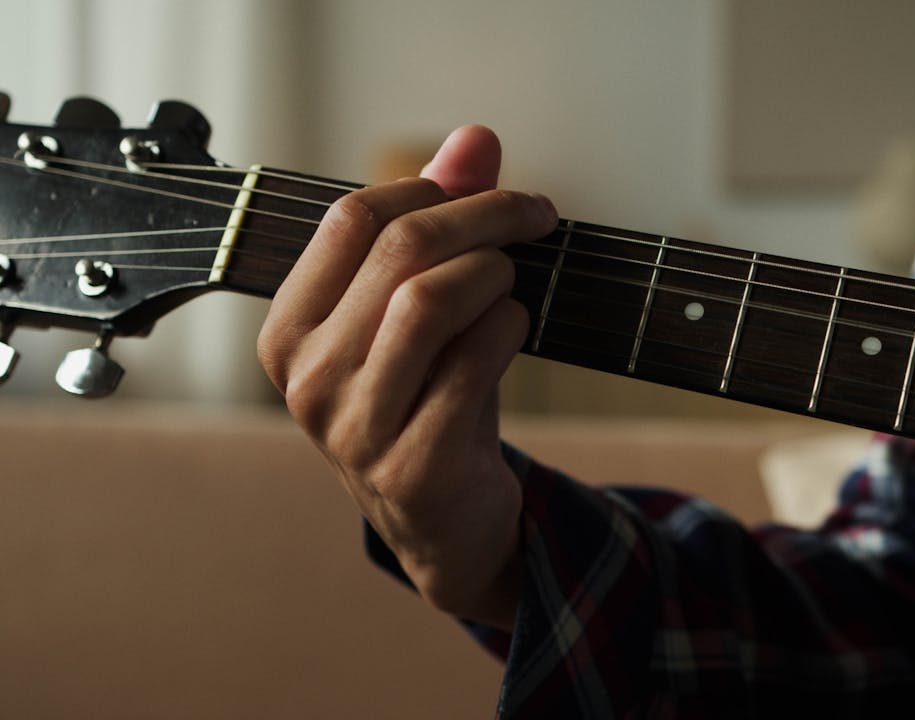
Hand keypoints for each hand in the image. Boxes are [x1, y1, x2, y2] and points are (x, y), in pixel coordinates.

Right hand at [257, 126, 557, 627]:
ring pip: (433, 300)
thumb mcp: (420, 311)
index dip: (436, 188)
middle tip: (536, 216)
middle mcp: (308, 378)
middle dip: (486, 216)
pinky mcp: (414, 465)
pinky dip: (509, 330)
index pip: (352, 216)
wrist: (443, 522)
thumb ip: (440, 222)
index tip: (497, 190)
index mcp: (290, 329)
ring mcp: (355, 427)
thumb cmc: (428, 400)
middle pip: (400, 250)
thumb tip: (476, 137)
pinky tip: (513, 331)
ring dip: (496, 273)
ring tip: (514, 282)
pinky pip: (474, 364)